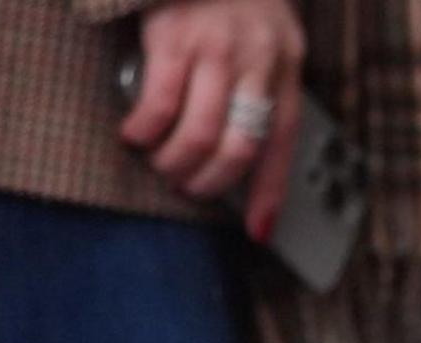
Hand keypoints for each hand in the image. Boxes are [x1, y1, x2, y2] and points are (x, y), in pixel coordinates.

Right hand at [120, 0, 303, 235]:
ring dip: (175, 163)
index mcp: (285, 63)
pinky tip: (135, 135)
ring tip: (160, 163)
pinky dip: (145, 131)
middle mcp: (257, 59)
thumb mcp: (266, 37)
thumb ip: (261, 84)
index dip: (270, 192)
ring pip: (200, 135)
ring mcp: (216, 48)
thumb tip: (242, 151)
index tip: (258, 229)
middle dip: (210, 182)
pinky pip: (159, 105)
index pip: (284, 141)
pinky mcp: (173, 35)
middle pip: (240, 147)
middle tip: (187, 186)